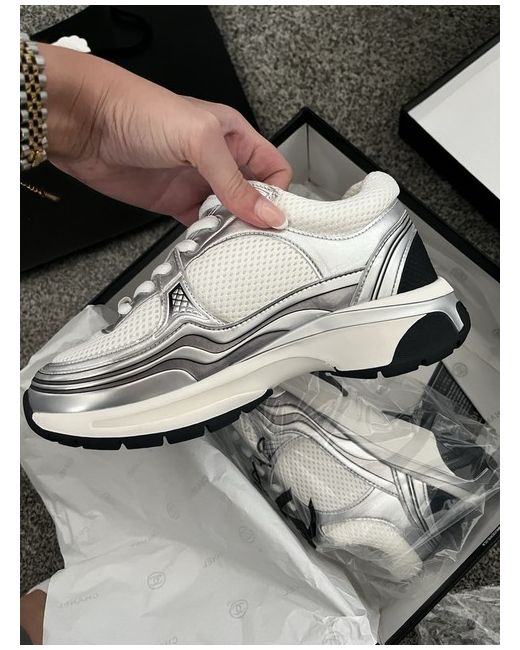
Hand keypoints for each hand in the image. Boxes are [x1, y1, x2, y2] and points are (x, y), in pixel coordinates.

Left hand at [40, 43, 291, 227]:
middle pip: (254, 197)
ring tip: (234, 245)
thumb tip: (267, 213)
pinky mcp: (174, 203)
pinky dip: (207, 239)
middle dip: (259, 219)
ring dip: (233, 232)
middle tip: (259, 240)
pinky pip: (201, 226)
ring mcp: (197, 184)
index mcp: (235, 137)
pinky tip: (208, 245)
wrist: (87, 124)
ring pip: (230, 215)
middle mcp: (219, 161)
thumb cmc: (140, 111)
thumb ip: (235, 181)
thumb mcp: (200, 140)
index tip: (275, 219)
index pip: (274, 170)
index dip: (278, 195)